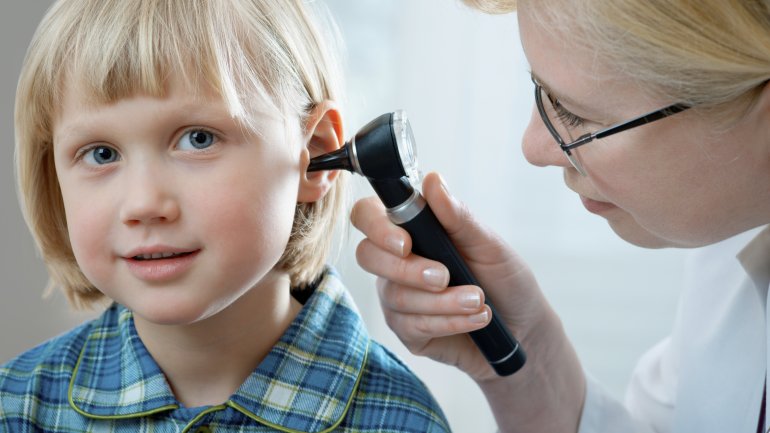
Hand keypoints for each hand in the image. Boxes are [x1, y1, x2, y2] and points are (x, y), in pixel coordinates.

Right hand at [351, 172, 585, 431]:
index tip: (405, 241)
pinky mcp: (407, 331)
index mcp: (410, 230)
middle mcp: (395, 262)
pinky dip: (449, 321)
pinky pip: (413, 326)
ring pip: (397, 296)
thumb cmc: (503, 279)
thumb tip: (432, 180)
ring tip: (478, 301)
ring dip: (442, 301)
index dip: (376, 226)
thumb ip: (457, 216)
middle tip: (444, 276)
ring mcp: (397, 298)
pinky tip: (476, 318)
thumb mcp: (487, 244)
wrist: (524, 327)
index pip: (368, 216)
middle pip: (367, 256)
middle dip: (407, 269)